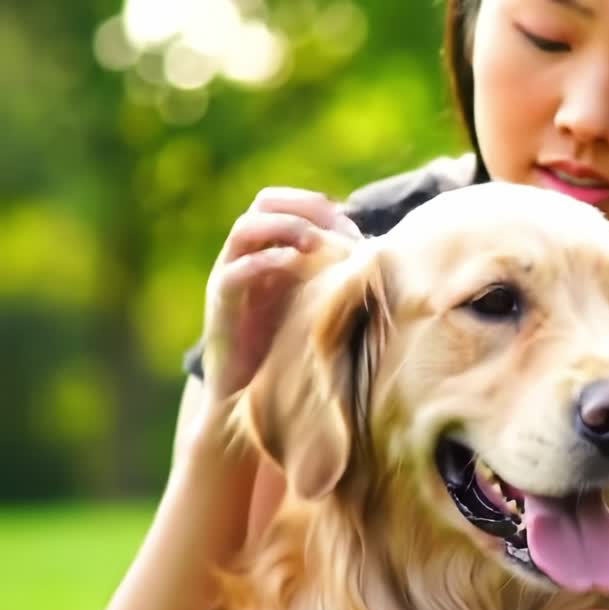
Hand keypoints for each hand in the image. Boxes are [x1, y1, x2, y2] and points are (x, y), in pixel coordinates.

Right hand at [200, 187, 359, 401]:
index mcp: (267, 252)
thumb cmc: (290, 351)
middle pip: (263, 204)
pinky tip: (294, 262)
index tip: (351, 223)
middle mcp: (245, 258)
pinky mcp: (220, 306)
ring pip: (246, 229)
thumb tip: (379, 253)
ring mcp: (229, 278)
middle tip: (336, 224)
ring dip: (285, 227)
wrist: (248, 399)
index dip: (316, 205)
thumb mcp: (318, 306)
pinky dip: (265, 261)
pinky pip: (234, 272)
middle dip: (302, 207)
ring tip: (316, 241)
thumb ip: (336, 277)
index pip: (283, 203)